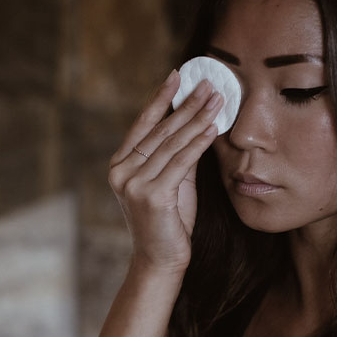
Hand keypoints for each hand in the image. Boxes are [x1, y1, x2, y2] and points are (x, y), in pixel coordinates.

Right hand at [107, 71, 222, 273]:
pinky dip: (198, 143)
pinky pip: (181, 162)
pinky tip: (212, 128)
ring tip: (217, 99)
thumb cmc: (168, 222)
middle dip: (187, 104)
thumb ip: (177, 154)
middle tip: (209, 83)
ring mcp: (134, 184)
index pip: (142, 124)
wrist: (160, 261)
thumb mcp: (171, 182)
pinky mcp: (152, 196)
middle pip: (160, 130)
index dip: (160, 98)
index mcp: (119, 165)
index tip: (176, 76)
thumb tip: (195, 121)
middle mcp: (121, 172)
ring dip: (197, 118)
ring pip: (172, 143)